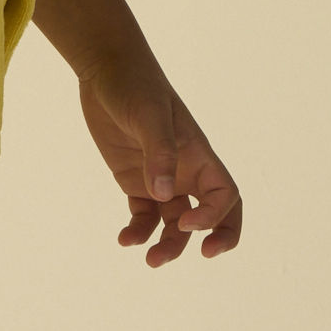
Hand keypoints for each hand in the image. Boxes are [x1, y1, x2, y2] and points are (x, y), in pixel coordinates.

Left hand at [77, 53, 242, 266]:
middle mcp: (185, 170)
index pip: (224, 195)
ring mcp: (161, 178)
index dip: (215, 217)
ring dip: (167, 244)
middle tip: (200, 256)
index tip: (186, 223)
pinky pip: (144, 216)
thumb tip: (165, 196)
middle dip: (211, 238)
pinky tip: (124, 239)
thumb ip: (159, 154)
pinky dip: (138, 232)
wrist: (106, 70)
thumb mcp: (148, 115)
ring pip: (175, 223)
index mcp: (199, 155)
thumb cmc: (135, 85)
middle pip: (210, 214)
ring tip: (150, 260)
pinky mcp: (135, 181)